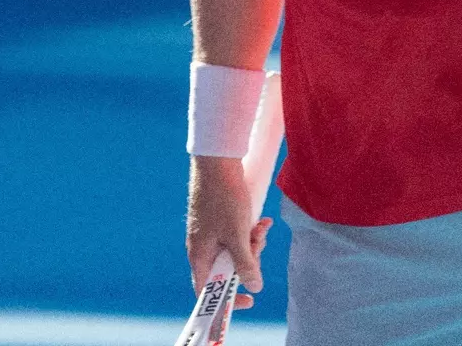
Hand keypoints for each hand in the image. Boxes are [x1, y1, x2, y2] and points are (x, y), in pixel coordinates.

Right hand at [187, 155, 274, 310]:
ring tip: (262, 227)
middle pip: (227, 270)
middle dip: (248, 261)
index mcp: (199, 255)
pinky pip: (235, 235)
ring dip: (252, 243)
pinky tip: (262, 221)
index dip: (227, 300)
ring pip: (234, 251)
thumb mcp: (237, 235)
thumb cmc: (223, 198)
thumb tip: (254, 288)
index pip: (207, 290)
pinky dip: (249, 231)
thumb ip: (245, 264)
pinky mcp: (218, 220)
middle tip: (259, 245)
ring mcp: (210, 233)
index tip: (249, 300)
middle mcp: (202, 247)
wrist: (217, 161)